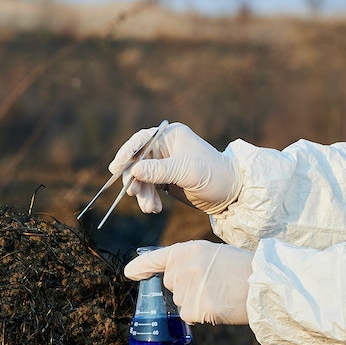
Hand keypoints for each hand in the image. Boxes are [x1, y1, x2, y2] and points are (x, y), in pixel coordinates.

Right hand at [107, 122, 239, 214]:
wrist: (230, 193)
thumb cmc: (213, 175)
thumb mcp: (186, 171)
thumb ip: (159, 170)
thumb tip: (133, 170)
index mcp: (170, 135)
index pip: (141, 140)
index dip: (126, 153)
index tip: (115, 168)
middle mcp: (165, 146)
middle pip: (137, 161)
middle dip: (135, 180)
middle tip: (134, 194)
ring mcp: (164, 163)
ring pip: (141, 176)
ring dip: (143, 193)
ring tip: (150, 209)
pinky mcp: (165, 178)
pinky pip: (148, 187)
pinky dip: (149, 198)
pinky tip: (154, 209)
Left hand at [124, 242, 253, 324]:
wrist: (264, 283)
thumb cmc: (244, 269)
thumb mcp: (215, 254)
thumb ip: (191, 262)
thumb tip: (173, 280)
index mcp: (188, 250)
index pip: (157, 258)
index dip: (141, 266)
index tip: (129, 274)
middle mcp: (183, 268)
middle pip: (171, 285)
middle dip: (185, 288)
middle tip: (214, 284)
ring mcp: (187, 289)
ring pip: (180, 303)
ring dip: (195, 302)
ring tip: (220, 293)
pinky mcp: (195, 308)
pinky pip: (189, 317)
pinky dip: (202, 316)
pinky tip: (219, 306)